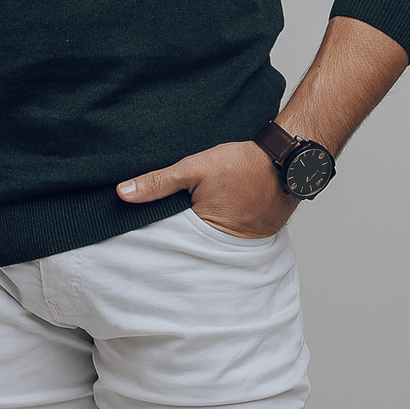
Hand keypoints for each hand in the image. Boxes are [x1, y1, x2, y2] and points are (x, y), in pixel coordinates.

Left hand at [117, 139, 296, 237]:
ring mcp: (239, 244)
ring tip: (181, 221)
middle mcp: (222, 247)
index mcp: (203, 234)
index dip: (152, 235)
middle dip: (172, 237)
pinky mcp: (251, 236)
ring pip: (206, 242)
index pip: (168, 242)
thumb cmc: (242, 164)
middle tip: (151, 229)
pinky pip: (224, 237)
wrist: (287, 161)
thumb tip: (122, 193)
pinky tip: (206, 214)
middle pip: (186, 246)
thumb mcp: (193, 168)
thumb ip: (158, 182)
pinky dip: (214, 228)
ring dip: (194, 233)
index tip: (134, 234)